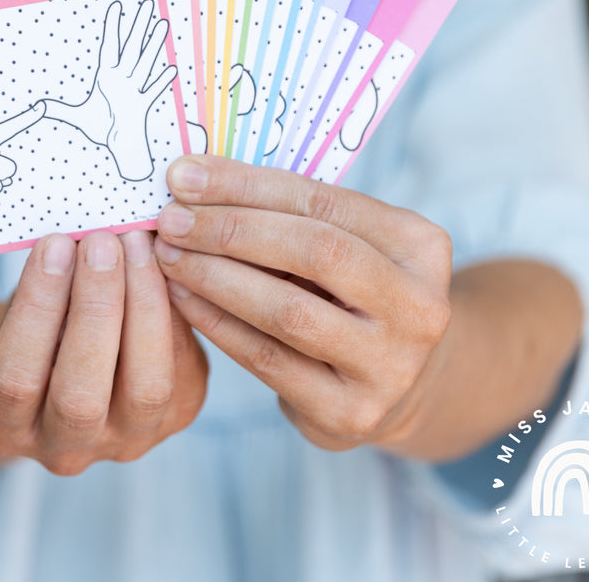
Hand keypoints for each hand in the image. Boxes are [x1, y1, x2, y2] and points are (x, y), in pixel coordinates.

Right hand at [0, 230, 206, 474]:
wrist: (75, 362)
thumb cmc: (40, 321)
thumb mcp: (23, 309)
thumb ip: (45, 285)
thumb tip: (79, 227)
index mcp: (2, 425)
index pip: (15, 380)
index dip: (37, 309)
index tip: (55, 245)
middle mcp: (64, 450)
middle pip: (80, 395)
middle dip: (94, 308)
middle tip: (103, 242)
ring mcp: (127, 441)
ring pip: (146, 388)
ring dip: (144, 305)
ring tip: (139, 245)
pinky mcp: (177, 417)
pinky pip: (184, 366)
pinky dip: (177, 309)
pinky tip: (168, 260)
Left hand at [45, 0, 176, 179]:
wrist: (119, 146)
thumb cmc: (102, 128)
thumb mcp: (76, 117)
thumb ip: (58, 110)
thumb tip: (37, 106)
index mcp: (107, 77)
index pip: (110, 46)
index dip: (113, 26)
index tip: (117, 6)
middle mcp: (123, 79)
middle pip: (132, 47)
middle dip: (139, 25)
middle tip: (148, 4)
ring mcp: (135, 90)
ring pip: (146, 62)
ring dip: (154, 45)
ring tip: (163, 24)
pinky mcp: (143, 105)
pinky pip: (153, 91)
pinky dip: (162, 82)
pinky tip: (171, 69)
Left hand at [153, 155, 451, 452]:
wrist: (393, 383)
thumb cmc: (351, 291)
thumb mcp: (347, 243)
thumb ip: (289, 211)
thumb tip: (194, 180)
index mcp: (420, 244)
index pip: (322, 201)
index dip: (246, 186)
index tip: (183, 175)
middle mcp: (419, 305)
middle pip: (313, 251)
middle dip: (230, 229)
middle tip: (170, 219)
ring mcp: (390, 366)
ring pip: (287, 310)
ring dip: (215, 276)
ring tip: (168, 256)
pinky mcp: (351, 412)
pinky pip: (268, 361)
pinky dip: (217, 324)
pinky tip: (182, 297)